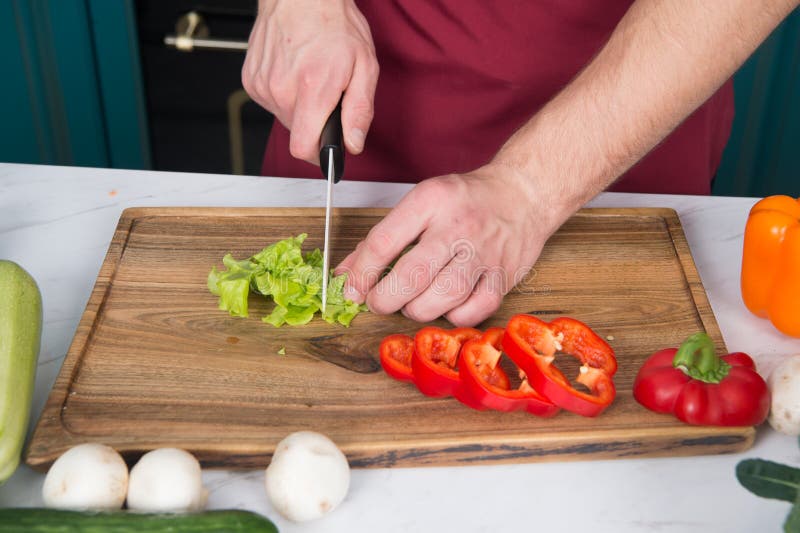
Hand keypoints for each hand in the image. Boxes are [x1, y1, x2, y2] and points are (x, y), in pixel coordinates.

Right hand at [241, 0, 378, 162]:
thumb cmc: (334, 25)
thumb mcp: (364, 67)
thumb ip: (360, 111)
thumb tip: (353, 144)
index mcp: (312, 89)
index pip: (304, 148)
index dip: (319, 156)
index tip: (328, 150)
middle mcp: (283, 89)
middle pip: (298, 133)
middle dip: (315, 123)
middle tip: (327, 96)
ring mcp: (263, 85)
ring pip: (285, 117)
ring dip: (300, 107)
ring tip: (310, 78)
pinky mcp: (251, 80)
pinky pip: (272, 102)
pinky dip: (284, 94)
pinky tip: (294, 72)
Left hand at [335, 165, 567, 326]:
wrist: (522, 193)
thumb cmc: (465, 201)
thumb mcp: (420, 203)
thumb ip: (381, 239)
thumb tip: (344, 275)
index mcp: (430, 201)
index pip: (383, 242)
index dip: (361, 274)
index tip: (352, 290)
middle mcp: (458, 226)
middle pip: (411, 276)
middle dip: (384, 299)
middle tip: (378, 302)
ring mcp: (484, 253)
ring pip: (442, 298)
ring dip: (416, 310)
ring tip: (411, 302)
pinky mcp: (504, 276)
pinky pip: (472, 311)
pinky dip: (452, 316)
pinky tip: (445, 305)